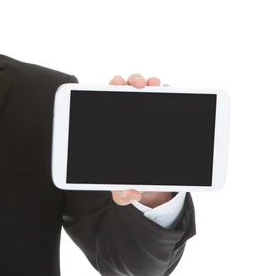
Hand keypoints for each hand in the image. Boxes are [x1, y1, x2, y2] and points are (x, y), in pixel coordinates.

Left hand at [108, 73, 172, 207]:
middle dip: (130, 81)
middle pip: (125, 88)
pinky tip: (170, 91)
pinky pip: (167, 97)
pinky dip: (168, 92)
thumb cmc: (128, 177)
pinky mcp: (165, 112)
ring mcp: (146, 108)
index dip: (109, 89)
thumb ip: (122, 193)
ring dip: (151, 83)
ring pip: (147, 88)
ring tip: (155, 85)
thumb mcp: (122, 189)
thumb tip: (130, 192)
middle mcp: (127, 111)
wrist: (147, 181)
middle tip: (137, 85)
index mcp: (109, 123)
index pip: (105, 99)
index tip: (113, 87)